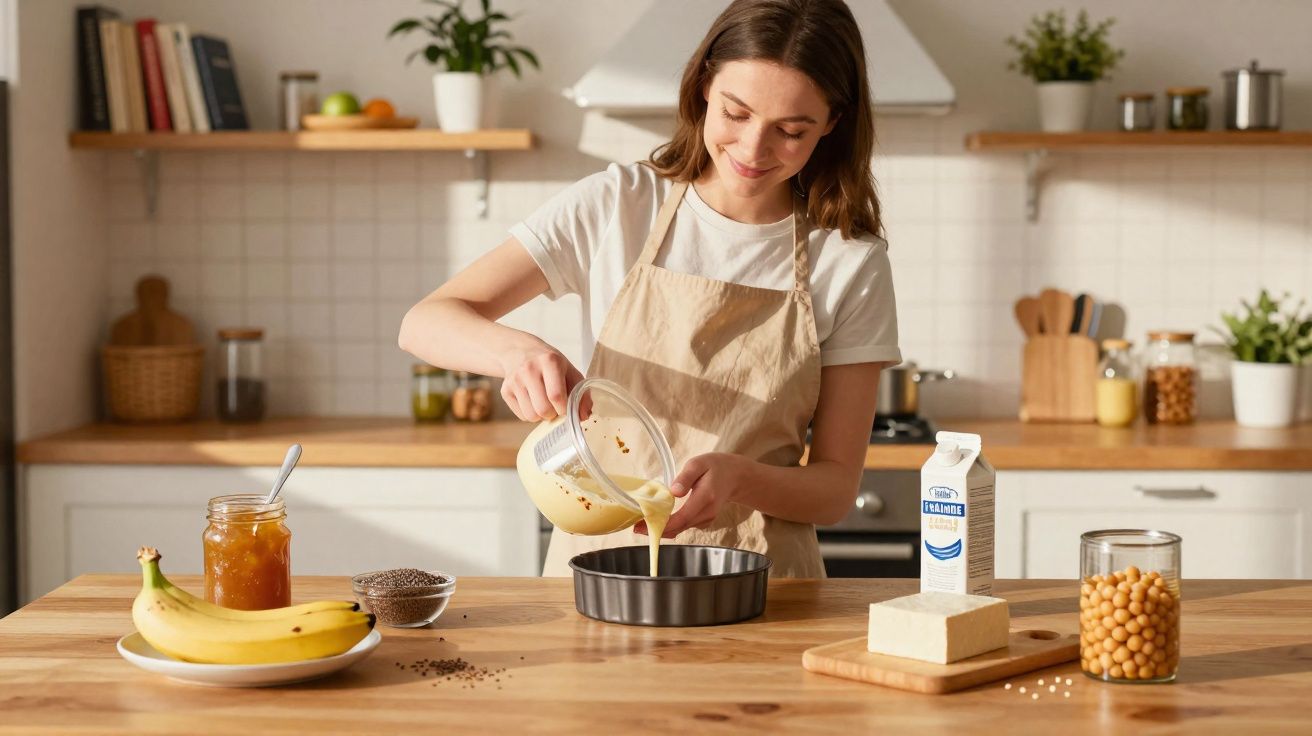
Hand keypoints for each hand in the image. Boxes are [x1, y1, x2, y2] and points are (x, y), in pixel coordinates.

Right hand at [498, 344, 583, 421]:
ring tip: (544, 403)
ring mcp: (514, 380)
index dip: (564, 409)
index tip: (566, 407)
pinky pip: (521, 416)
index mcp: (549, 361)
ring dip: (541, 416)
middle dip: (553, 414)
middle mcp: (529, 369)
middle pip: (543, 409)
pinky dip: (530, 414)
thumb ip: (581, 393)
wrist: (520, 351)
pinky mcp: (505, 390)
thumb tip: (584, 416)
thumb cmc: (550, 364)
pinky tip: (533, 401)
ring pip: (531, 415)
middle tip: (555, 406)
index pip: (556, 396)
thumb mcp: (569, 370)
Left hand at [635, 453, 752, 538]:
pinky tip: (658, 519)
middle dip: (656, 529)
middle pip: (678, 528)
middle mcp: (707, 513)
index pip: (681, 518)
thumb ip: (686, 477)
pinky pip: (684, 526)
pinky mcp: (703, 521)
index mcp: (705, 498)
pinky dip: (671, 525)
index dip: (661, 525)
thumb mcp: (699, 463)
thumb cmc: (715, 466)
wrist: (736, 477)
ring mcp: (706, 519)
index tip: (642, 526)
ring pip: (680, 529)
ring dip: (661, 528)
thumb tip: (673, 491)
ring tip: (642, 523)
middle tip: (635, 526)